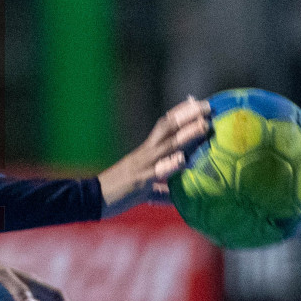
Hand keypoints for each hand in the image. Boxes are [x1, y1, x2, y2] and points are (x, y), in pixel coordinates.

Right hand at [97, 96, 210, 215]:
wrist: (92, 198)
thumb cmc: (118, 192)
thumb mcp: (144, 187)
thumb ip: (162, 189)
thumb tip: (177, 197)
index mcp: (146, 151)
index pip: (164, 124)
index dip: (181, 112)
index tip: (197, 102)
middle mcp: (145, 153)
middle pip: (168, 127)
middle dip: (189, 115)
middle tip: (208, 106)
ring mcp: (143, 165)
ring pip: (168, 145)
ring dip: (187, 134)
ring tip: (204, 126)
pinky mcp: (140, 181)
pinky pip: (157, 171)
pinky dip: (170, 164)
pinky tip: (183, 159)